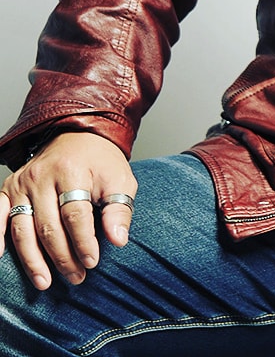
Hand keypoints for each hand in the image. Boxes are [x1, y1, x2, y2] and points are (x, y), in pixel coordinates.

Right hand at [0, 131, 136, 289]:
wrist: (78, 135)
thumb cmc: (100, 162)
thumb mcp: (120, 179)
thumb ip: (119, 209)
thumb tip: (119, 240)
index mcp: (72, 171)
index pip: (74, 215)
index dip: (83, 242)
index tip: (92, 262)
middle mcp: (42, 177)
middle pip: (48, 226)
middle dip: (62, 257)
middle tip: (76, 277)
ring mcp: (22, 183)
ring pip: (22, 229)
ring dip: (33, 260)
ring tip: (45, 282)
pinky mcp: (9, 188)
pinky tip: (0, 257)